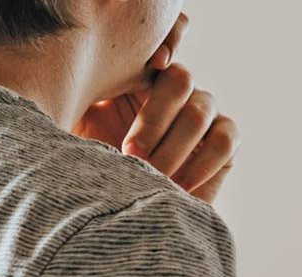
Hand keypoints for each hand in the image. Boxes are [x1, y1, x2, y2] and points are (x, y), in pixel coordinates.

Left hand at [74, 13, 237, 203]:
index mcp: (140, 76)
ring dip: (172, 146)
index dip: (170, 38)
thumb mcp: (78, 127)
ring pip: (199, 112)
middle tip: (129, 153)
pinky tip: (178, 185)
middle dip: (154, 118)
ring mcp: (204, 113)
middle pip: (180, 79)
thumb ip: (80, 96)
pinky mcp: (224, 142)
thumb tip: (77, 78)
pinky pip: (224, 140)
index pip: (166, 38)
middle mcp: (176, 89)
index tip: (154, 63)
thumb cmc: (93, 168)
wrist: (118, 212)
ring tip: (149, 175)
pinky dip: (202, 163)